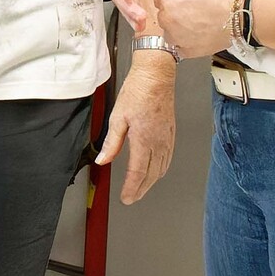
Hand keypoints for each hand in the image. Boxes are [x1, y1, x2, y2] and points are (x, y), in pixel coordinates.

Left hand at [96, 54, 176, 202]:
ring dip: (151, 182)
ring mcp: (167, 138)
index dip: (132, 188)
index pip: (138, 172)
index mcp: (144, 139)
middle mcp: (158, 142)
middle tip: (132, 198)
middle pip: (152, 174)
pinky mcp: (171, 134)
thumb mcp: (118, 118)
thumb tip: (103, 160)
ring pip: (161, 168)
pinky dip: (161, 170)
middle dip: (141, 189)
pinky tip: (157, 171)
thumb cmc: (138, 92)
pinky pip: (168, 158)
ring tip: (141, 189)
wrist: (156, 77)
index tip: (126, 198)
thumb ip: (112, 143)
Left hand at [152, 0, 245, 58]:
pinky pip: (181, 46)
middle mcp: (166, 17)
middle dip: (177, 11)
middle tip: (198, 7)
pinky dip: (188, 42)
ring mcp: (176, 36)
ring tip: (201, 20)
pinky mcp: (187, 50)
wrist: (245, 12)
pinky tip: (202, 33)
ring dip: (180, 28)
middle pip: (164, 14)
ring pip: (171, 31)